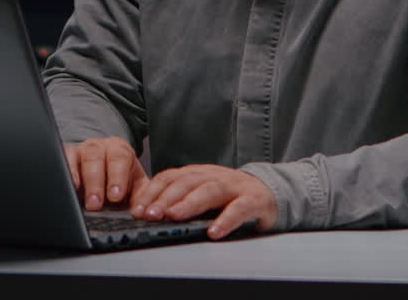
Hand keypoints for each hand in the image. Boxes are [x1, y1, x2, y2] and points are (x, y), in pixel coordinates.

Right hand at [63, 137, 148, 211]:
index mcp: (120, 150)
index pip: (120, 158)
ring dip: (82, 182)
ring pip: (80, 159)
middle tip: (96, 204)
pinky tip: (69, 187)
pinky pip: (63, 161)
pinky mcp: (66, 156)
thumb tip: (144, 213)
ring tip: (84, 202)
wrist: (105, 173)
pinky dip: (66, 173)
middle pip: (97, 158)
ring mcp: (81, 151)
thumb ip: (142, 198)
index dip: (118, 177)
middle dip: (96, 182)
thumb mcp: (135, 187)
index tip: (115, 196)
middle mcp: (100, 147)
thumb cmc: (121, 181)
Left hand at [130, 164, 277, 239]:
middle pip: (186, 182)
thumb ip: (181, 199)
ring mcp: (235, 186)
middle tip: (151, 214)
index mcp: (198, 173)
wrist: (270, 192)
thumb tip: (148, 214)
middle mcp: (214, 175)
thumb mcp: (202, 193)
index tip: (137, 210)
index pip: (170, 177)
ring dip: (190, 203)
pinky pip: (239, 208)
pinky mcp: (255, 199)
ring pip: (210, 190)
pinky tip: (214, 232)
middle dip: (166, 198)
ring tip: (175, 216)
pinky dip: (226, 219)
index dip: (152, 192)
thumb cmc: (230, 197)